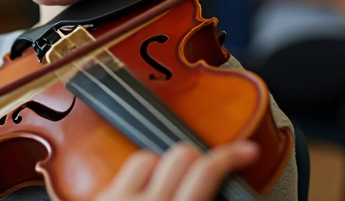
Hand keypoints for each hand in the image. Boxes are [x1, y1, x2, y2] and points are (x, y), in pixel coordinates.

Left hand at [95, 141, 258, 200]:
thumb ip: (204, 198)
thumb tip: (222, 186)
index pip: (206, 169)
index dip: (231, 156)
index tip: (248, 150)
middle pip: (180, 153)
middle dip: (196, 160)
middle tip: (203, 174)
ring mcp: (116, 199)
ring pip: (147, 157)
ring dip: (160, 168)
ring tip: (167, 189)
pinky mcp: (97, 200)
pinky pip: (120, 174)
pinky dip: (127, 178)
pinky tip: (121, 184)